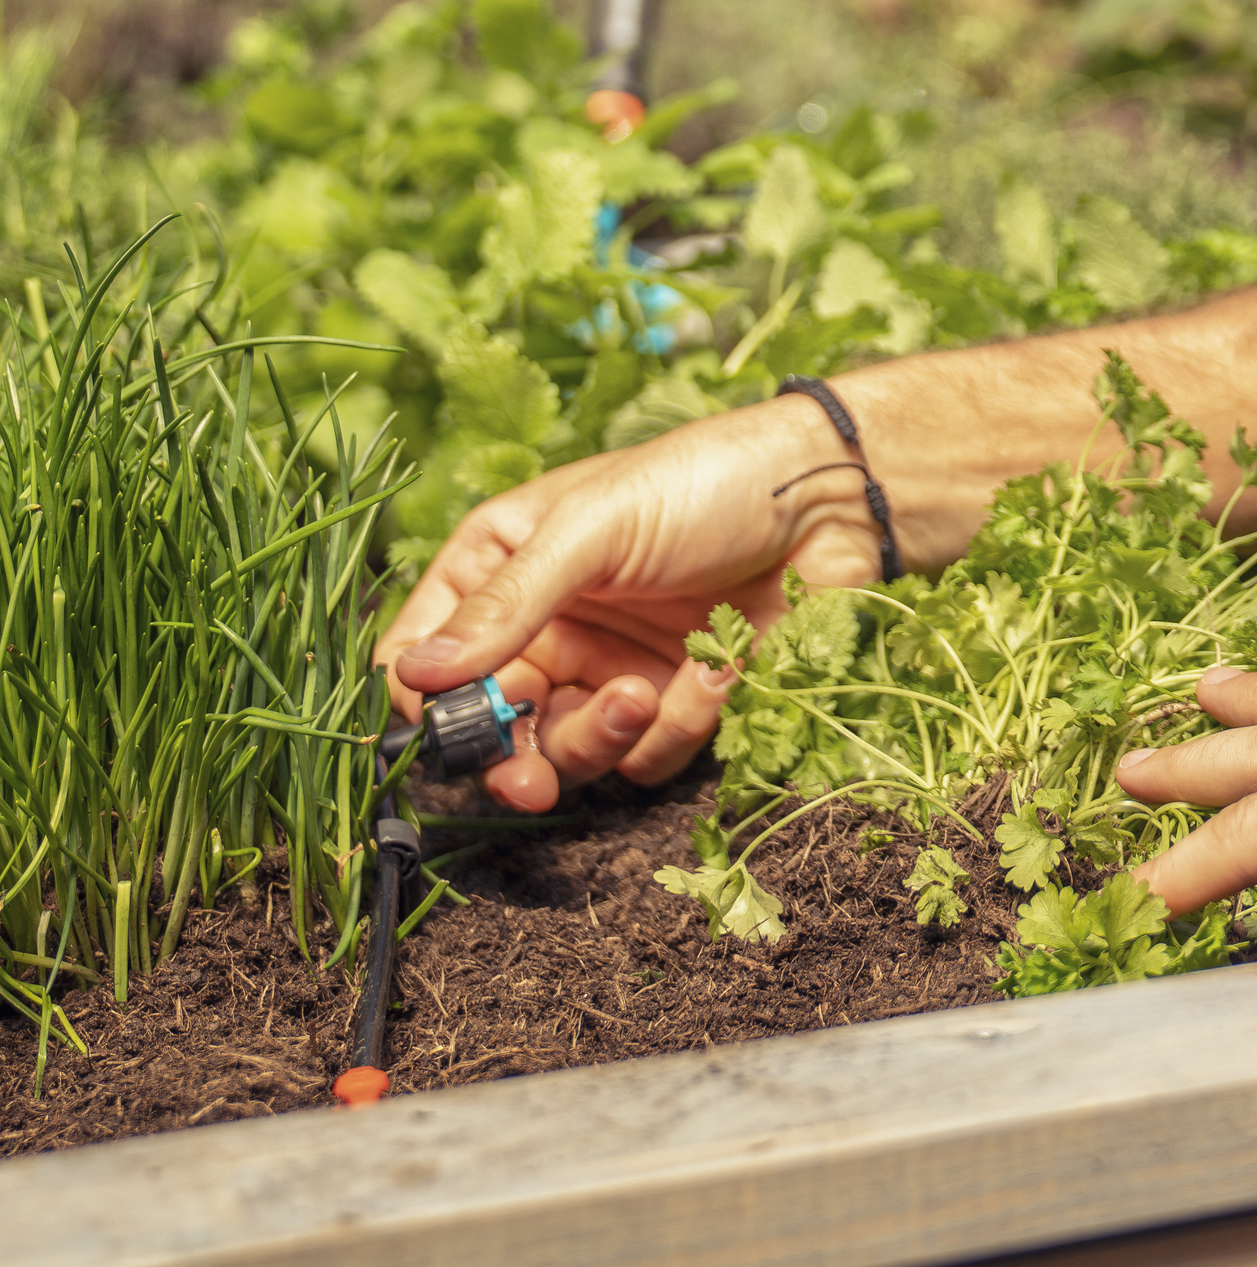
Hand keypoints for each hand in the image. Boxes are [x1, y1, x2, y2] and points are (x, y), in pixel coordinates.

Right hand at [376, 400, 883, 812]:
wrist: (832, 502)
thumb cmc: (706, 482)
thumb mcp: (594, 526)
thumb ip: (509, 602)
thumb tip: (416, 673)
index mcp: (504, 563)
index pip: (426, 651)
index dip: (426, 700)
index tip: (446, 730)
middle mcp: (548, 621)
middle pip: (493, 724)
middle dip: (510, 757)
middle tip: (526, 783)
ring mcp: (609, 664)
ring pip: (567, 751)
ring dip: (596, 738)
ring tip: (639, 694)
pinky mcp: (675, 701)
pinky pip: (648, 754)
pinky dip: (679, 723)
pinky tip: (716, 666)